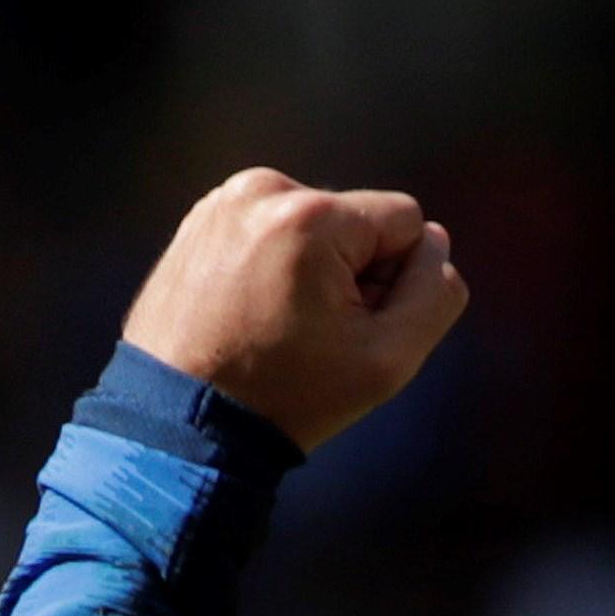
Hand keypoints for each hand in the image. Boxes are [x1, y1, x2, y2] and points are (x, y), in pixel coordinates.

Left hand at [117, 170, 467, 453]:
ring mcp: (223, 202)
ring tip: (276, 330)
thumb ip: (434, 295)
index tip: (349, 329)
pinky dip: (272, 270)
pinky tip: (250, 318)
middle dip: (350, 275)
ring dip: (311, 273)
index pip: (406, 221)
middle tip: (309, 338)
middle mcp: (263, 189)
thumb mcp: (387, 362)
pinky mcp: (200, 221)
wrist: (178, 425)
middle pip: (356, 221)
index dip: (394, 282)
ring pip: (313, 228)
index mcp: (311, 215)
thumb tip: (436, 245)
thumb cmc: (287, 398)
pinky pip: (269, 233)